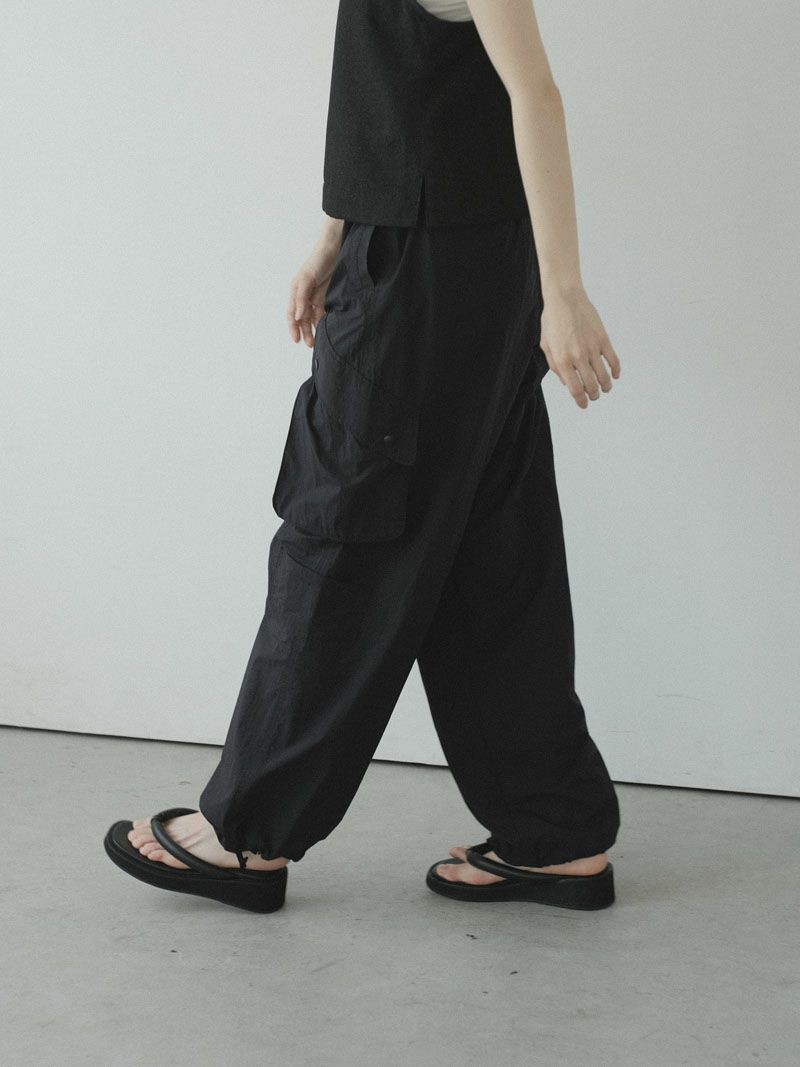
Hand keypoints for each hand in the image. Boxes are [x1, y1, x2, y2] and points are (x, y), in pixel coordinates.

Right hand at [286, 226, 342, 347]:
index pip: (291, 314)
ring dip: (314, 328)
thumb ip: (301, 298)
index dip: (293, 327)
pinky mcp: (325, 295)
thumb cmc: (317, 260)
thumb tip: (297, 317)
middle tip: (311, 344)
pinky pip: (322, 311)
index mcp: (295, 291)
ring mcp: (314, 296)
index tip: (296, 340)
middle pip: (302, 318)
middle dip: (305, 332)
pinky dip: (323, 319)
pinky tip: (326, 327)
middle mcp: (303, 295)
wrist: (335, 249)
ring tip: (319, 340)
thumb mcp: (307, 279)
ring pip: (312, 317)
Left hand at [539, 286, 620, 408]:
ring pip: (604, 376)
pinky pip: (613, 360)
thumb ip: (555, 366)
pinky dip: (616, 370)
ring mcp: (592, 348)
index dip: (581, 401)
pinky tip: (615, 375)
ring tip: (605, 389)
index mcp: (562, 360)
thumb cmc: (552, 321)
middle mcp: (578, 356)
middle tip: (594, 396)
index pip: (575, 389)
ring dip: (606, 386)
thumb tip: (567, 382)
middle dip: (594, 395)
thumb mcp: (545, 346)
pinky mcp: (603, 339)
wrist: (565, 298)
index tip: (584, 405)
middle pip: (591, 385)